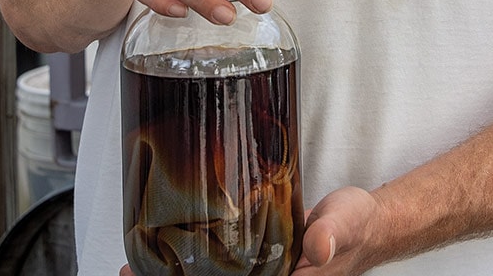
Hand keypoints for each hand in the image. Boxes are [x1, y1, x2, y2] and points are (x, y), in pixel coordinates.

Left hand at [117, 189, 383, 275]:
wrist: (366, 225)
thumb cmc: (356, 225)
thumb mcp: (345, 222)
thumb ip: (331, 235)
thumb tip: (317, 248)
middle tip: (126, 272)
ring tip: (129, 268)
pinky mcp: (254, 267)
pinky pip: (217, 272)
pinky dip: (189, 266)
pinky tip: (160, 256)